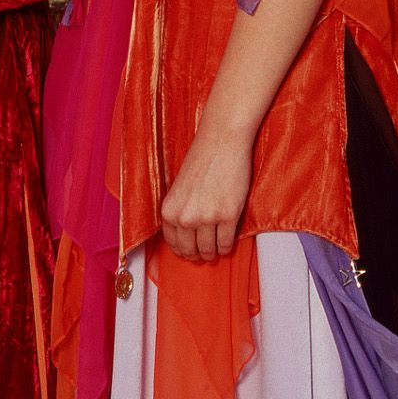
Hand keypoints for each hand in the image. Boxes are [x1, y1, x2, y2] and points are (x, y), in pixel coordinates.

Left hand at [158, 124, 254, 263]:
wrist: (221, 143)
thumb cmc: (202, 160)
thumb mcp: (179, 189)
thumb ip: (180, 211)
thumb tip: (186, 233)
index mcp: (169, 210)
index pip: (172, 243)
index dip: (182, 250)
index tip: (188, 252)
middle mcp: (184, 217)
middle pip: (190, 250)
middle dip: (197, 255)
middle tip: (204, 255)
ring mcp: (206, 218)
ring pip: (209, 250)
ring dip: (213, 254)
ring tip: (216, 251)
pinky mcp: (228, 216)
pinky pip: (226, 243)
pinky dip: (227, 247)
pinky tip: (228, 244)